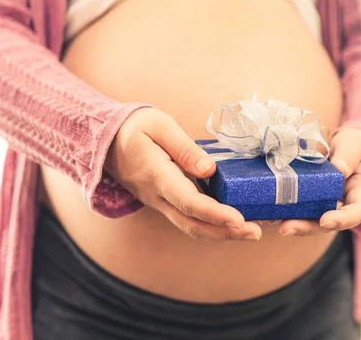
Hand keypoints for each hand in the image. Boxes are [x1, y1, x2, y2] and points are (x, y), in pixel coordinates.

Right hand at [105, 108, 261, 240]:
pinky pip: (189, 218)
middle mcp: (158, 197)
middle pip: (193, 224)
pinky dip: (212, 224)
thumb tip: (211, 170)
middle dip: (226, 233)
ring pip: (191, 226)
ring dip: (221, 233)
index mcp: (157, 177)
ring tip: (251, 232)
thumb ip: (186, 149)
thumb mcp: (160, 127)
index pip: (190, 202)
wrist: (105, 142)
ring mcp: (160, 203)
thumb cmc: (134, 128)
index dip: (216, 214)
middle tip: (255, 233)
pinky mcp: (165, 202)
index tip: (239, 219)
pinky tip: (233, 222)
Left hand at [279, 128, 360, 235]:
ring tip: (276, 222)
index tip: (325, 220)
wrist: (354, 149)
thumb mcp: (357, 144)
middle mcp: (345, 205)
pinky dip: (288, 210)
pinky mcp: (314, 199)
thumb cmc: (360, 146)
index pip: (357, 212)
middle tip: (287, 228)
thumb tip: (339, 168)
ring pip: (314, 219)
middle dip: (308, 228)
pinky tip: (271, 211)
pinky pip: (303, 208)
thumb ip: (350, 155)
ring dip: (295, 223)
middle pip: (330, 223)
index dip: (342, 220)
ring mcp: (329, 204)